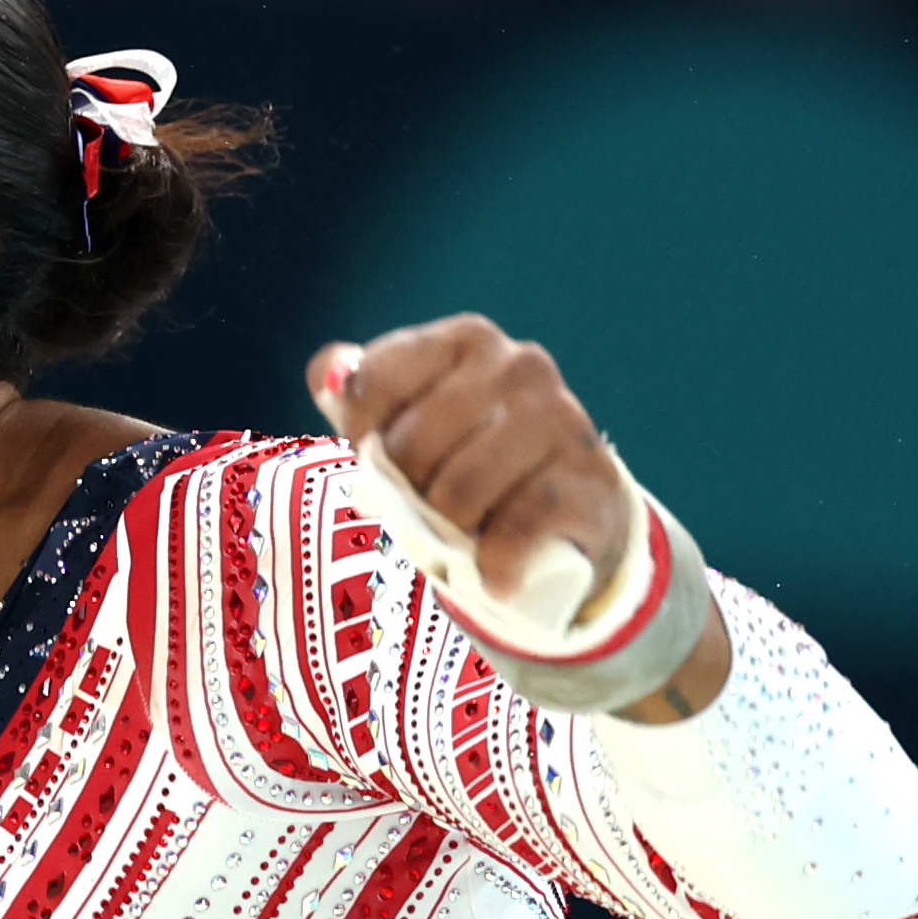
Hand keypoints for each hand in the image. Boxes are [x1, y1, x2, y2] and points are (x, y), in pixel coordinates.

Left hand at [306, 314, 626, 609]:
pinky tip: (493, 578)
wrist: (568, 516)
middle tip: (423, 511)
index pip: (375, 381)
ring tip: (458, 539)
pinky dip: (495, 565)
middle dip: (405, 492)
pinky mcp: (590, 478)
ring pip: (462, 489)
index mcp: (467, 340)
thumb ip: (362, 394)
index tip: (376, 461)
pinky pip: (518, 528)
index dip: (360, 436)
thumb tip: (328, 374)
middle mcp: (520, 366)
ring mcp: (562, 417)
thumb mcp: (412, 422)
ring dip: (447, 531)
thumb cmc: (473, 463)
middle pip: (413, 444)